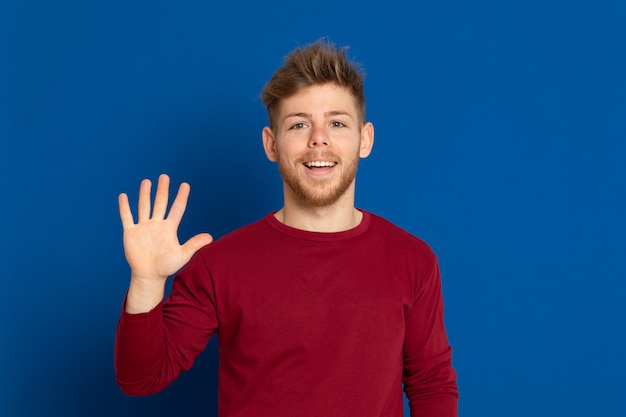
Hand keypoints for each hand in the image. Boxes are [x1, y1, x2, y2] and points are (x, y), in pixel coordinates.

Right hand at [118, 174, 212, 311]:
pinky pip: (127, 217)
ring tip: (147, 182)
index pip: (177, 209)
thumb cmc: (167, 266)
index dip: (181, 197)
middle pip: (160, 203)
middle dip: (162, 190)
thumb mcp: (183, 255)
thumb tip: (210, 237)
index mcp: (169, 228)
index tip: (186, 185)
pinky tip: (123, 196)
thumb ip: (194, 244)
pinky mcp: (131, 233)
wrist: (149, 276)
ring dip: (145, 194)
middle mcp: (157, 224)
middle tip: (164, 177)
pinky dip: (125, 207)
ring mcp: (144, 227)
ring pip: (144, 207)